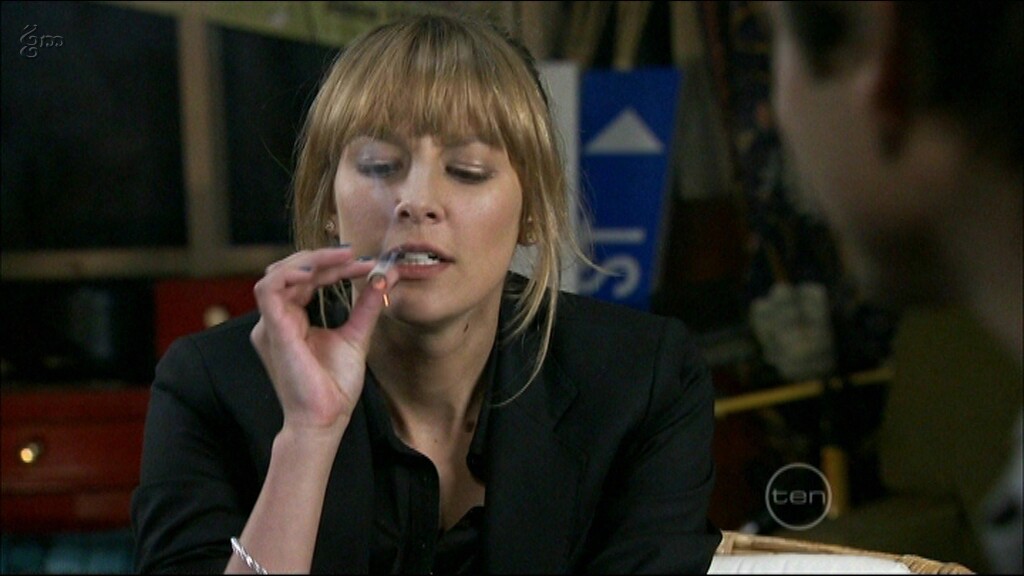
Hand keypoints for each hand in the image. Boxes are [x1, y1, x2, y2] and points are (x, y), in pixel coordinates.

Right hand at [250, 247, 397, 436]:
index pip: (307, 279)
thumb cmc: (335, 386)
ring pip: (279, 273)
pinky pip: (268, 290)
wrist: (326, 418)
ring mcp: (271, 324)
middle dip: (325, 258)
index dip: (334, 266)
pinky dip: (290, 274)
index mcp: (292, 319)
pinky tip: (316, 271)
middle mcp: (277, 319)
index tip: (366, 263)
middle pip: (292, 271)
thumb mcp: (356, 335)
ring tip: (343, 258)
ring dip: (311, 260)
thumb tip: (384, 277)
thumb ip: (367, 306)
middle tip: (356, 256)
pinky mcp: (272, 330)